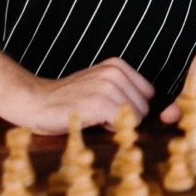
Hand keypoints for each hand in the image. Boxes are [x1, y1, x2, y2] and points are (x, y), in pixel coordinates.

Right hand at [11, 57, 153, 134]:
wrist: (34, 102)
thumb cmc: (67, 102)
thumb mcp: (99, 87)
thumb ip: (125, 93)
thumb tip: (161, 113)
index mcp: (118, 66)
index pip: (148, 95)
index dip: (131, 109)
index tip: (110, 111)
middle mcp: (116, 72)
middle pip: (145, 108)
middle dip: (125, 118)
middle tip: (97, 114)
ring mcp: (109, 86)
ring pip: (136, 117)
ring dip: (116, 125)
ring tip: (92, 116)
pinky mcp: (102, 103)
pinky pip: (124, 124)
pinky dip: (110, 129)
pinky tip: (90, 121)